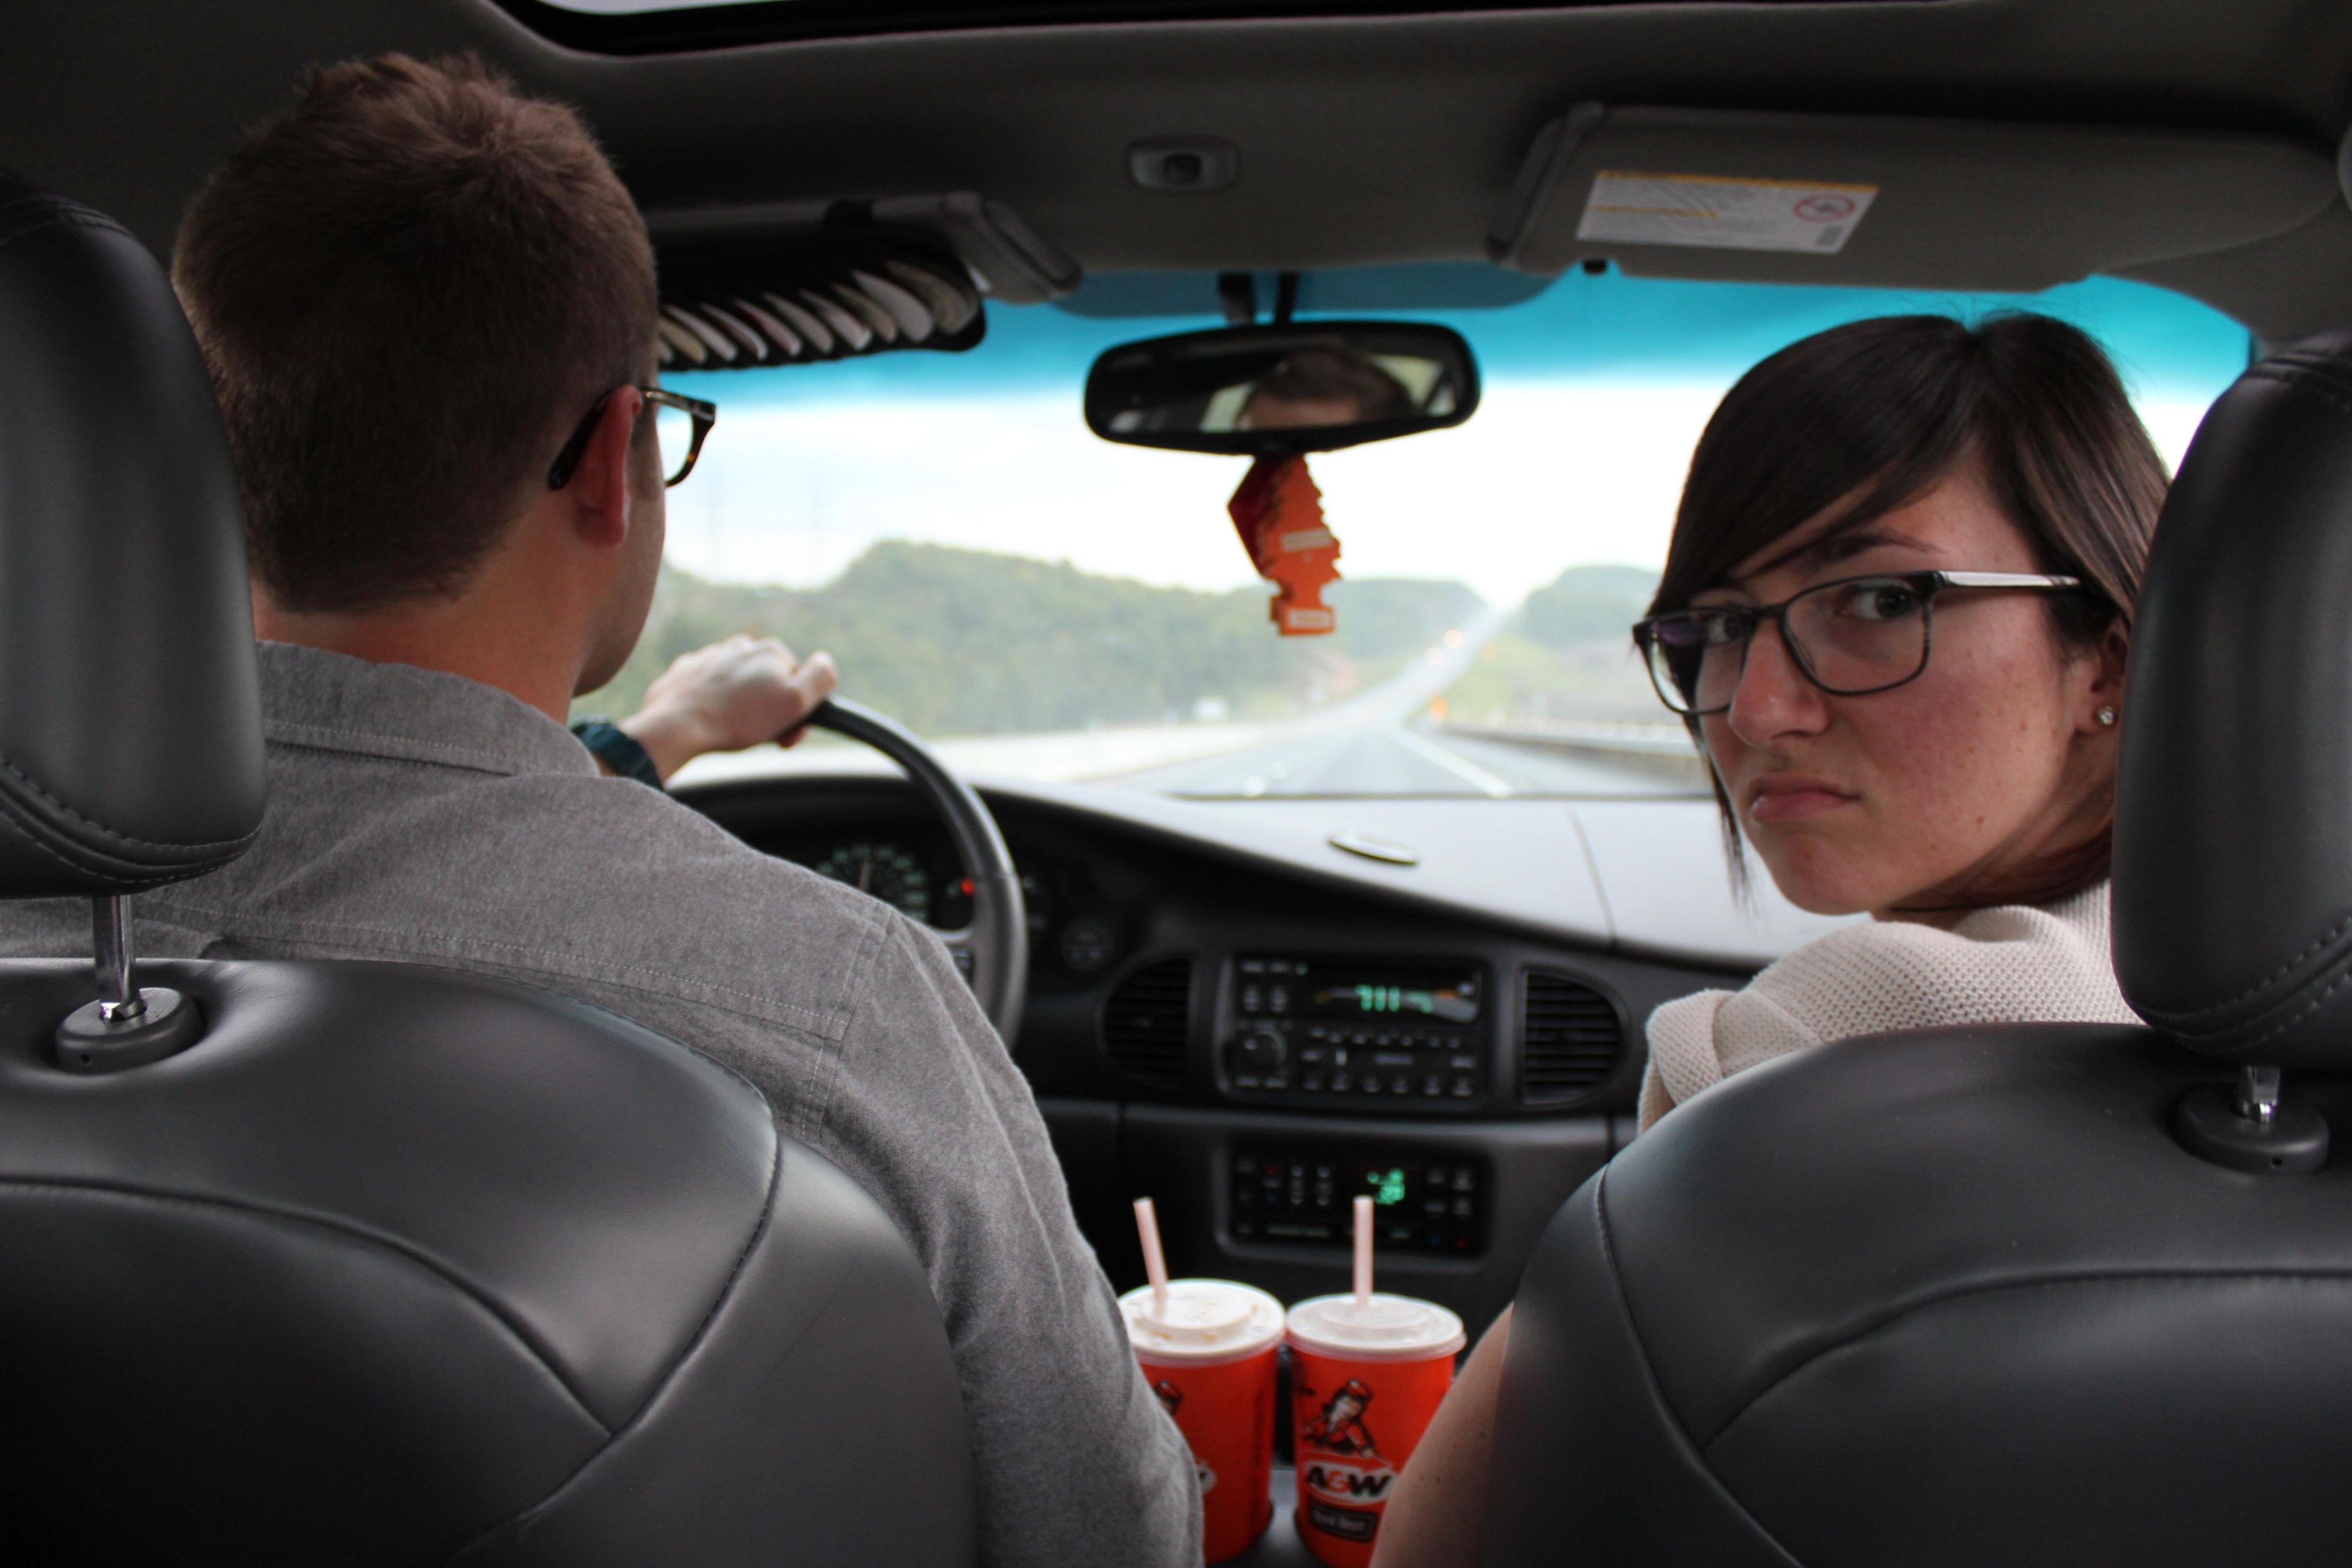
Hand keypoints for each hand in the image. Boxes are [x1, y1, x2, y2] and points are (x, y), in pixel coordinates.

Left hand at [619, 634, 837, 781]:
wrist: (677, 727)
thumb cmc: (739, 719)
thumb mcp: (795, 702)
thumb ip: (821, 677)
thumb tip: (825, 661)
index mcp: (771, 651)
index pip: (798, 683)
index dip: (797, 712)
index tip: (786, 735)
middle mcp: (741, 647)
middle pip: (767, 683)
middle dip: (769, 710)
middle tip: (760, 737)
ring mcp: (710, 657)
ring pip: (738, 684)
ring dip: (741, 706)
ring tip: (732, 729)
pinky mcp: (685, 672)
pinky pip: (708, 687)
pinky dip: (713, 703)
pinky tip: (709, 721)